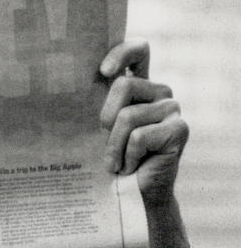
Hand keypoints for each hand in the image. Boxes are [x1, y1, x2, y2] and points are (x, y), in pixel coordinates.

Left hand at [99, 39, 188, 208]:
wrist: (132, 196)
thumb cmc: (112, 160)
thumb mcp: (100, 129)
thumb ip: (97, 104)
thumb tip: (66, 84)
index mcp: (140, 86)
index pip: (139, 50)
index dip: (122, 53)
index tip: (103, 72)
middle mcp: (159, 92)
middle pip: (124, 85)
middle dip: (106, 118)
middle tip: (106, 143)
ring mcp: (172, 109)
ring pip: (128, 117)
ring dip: (115, 147)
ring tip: (118, 163)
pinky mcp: (180, 130)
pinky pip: (139, 137)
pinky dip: (128, 157)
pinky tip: (133, 167)